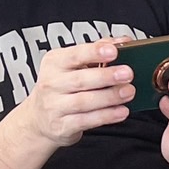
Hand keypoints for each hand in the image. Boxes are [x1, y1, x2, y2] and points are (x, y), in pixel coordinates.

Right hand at [17, 41, 134, 147]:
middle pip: (81, 79)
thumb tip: (123, 42)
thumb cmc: (60, 87)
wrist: (39, 118)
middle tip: (127, 73)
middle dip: (106, 76)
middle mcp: (52, 84)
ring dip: (110, 97)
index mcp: (54, 63)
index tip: (113, 51)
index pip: (75, 55)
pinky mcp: (62, 126)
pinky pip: (87, 121)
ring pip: (84, 101)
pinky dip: (106, 116)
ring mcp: (55, 106)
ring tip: (128, 92)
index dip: (94, 52)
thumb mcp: (71, 65)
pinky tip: (121, 111)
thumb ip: (96, 51)